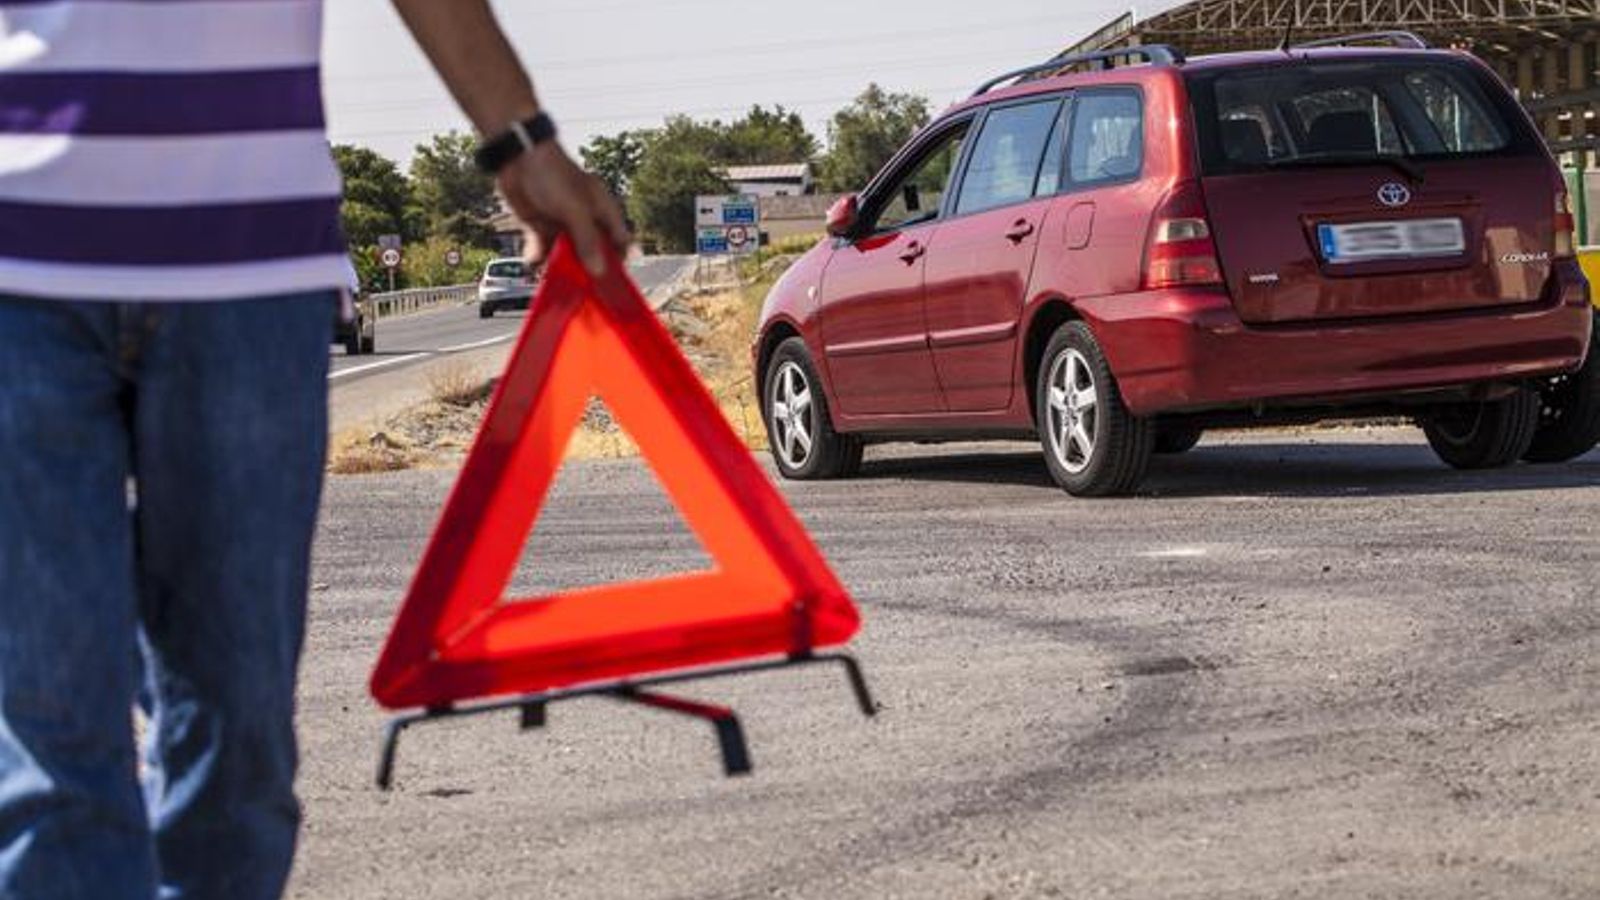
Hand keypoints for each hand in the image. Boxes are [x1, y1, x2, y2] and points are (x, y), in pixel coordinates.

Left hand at [497, 142, 630, 277]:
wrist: (516, 157)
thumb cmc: (552, 173)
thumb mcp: (575, 210)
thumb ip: (587, 241)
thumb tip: (599, 270)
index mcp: (603, 211)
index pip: (619, 243)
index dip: (616, 262)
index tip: (608, 282)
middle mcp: (585, 220)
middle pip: (592, 253)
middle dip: (586, 270)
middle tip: (579, 286)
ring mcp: (562, 225)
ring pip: (567, 255)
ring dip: (559, 267)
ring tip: (553, 277)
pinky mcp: (541, 227)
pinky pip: (543, 250)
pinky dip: (538, 258)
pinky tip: (533, 261)